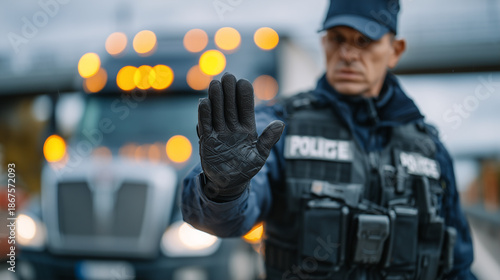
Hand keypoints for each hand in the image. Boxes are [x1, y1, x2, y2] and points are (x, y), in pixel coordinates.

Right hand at [197, 73, 284, 200]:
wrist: (230, 184)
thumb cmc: (247, 169)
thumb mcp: (260, 155)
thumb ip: (268, 139)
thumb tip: (281, 124)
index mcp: (247, 128)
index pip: (246, 108)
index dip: (244, 95)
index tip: (243, 82)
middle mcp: (232, 127)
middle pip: (230, 106)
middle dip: (229, 91)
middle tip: (228, 76)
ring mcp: (219, 133)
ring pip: (217, 112)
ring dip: (216, 98)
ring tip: (215, 84)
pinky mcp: (207, 141)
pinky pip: (205, 125)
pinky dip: (204, 114)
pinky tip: (204, 102)